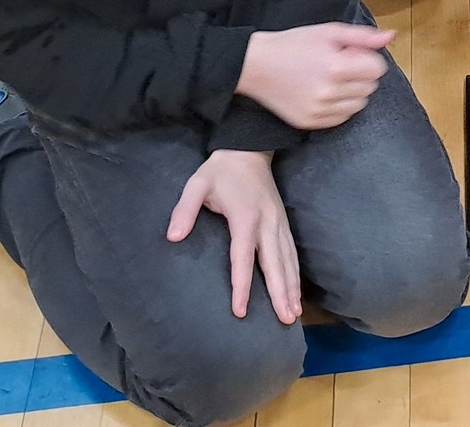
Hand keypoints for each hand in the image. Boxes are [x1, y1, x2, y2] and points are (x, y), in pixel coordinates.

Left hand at [168, 150, 300, 322]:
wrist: (249, 149)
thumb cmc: (220, 170)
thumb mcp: (196, 184)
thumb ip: (185, 209)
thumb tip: (173, 237)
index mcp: (245, 217)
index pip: (243, 258)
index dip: (242, 286)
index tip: (241, 311)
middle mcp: (267, 223)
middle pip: (275, 264)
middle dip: (280, 294)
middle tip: (285, 320)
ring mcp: (279, 223)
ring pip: (288, 261)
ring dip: (292, 288)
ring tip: (293, 314)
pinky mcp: (283, 223)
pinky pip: (292, 253)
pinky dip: (295, 275)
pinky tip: (296, 292)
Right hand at [236, 22, 391, 129]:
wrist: (255, 65)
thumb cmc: (293, 44)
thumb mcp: (329, 31)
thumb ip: (363, 36)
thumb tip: (391, 37)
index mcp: (336, 67)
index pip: (378, 69)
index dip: (368, 59)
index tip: (352, 54)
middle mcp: (329, 92)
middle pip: (370, 87)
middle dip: (362, 74)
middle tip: (340, 65)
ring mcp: (319, 111)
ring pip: (359, 105)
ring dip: (353, 92)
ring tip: (332, 79)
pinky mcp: (310, 123)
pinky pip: (342, 117)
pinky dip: (340, 106)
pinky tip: (324, 92)